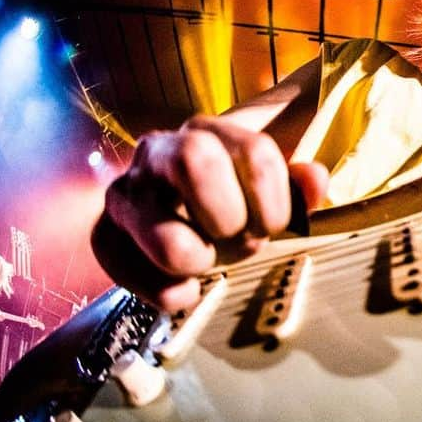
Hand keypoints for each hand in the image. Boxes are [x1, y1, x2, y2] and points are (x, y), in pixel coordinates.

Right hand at [92, 115, 329, 311]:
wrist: (177, 210)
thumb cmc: (233, 197)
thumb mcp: (269, 185)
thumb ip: (298, 183)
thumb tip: (316, 179)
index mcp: (210, 131)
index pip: (254, 149)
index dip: (274, 197)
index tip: (274, 224)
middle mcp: (161, 149)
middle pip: (195, 160)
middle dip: (229, 216)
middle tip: (242, 241)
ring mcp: (127, 190)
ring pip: (161, 228)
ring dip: (196, 257)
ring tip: (208, 263)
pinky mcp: (105, 231)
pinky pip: (122, 263)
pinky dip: (161, 289)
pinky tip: (185, 290)